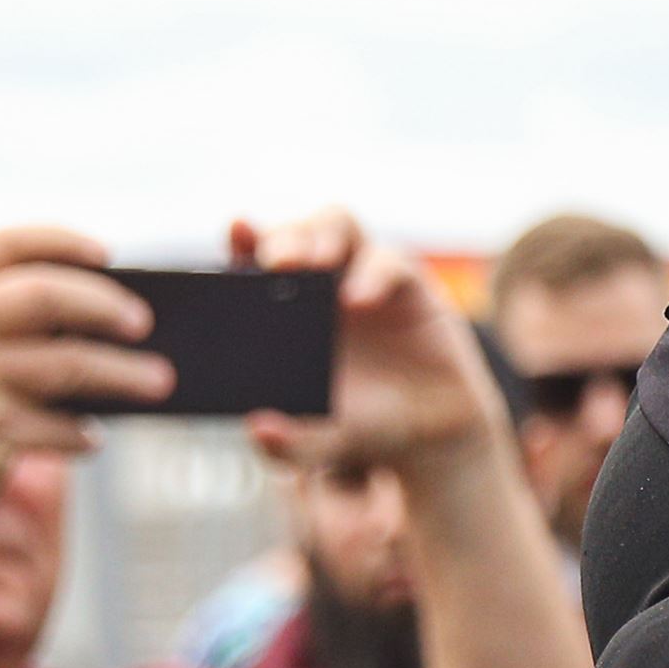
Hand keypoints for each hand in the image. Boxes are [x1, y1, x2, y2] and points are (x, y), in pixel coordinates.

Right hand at [0, 226, 165, 534]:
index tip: (107, 252)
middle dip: (104, 305)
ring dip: (124, 374)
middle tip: (144, 322)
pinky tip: (95, 437)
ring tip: (160, 381)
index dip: (60, 241)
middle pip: (43, 295)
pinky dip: (86, 434)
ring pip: (69, 365)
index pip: (3, 244)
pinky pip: (62, 426)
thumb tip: (104, 318)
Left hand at [238, 211, 513, 479]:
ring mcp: (363, 277)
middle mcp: (321, 283)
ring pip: (337, 223)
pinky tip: (358, 299)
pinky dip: (373, 274)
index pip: (254, 258)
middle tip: (276, 263)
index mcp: (283, 309)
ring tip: (312, 263)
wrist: (431, 438)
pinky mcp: (409, 286)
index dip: (243, 239)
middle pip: (295, 232)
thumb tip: (257, 430)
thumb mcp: (323, 444)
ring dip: (320, 234)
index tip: (237, 232)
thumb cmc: (363, 427)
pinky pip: (390, 261)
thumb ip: (291, 444)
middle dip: (283, 237)